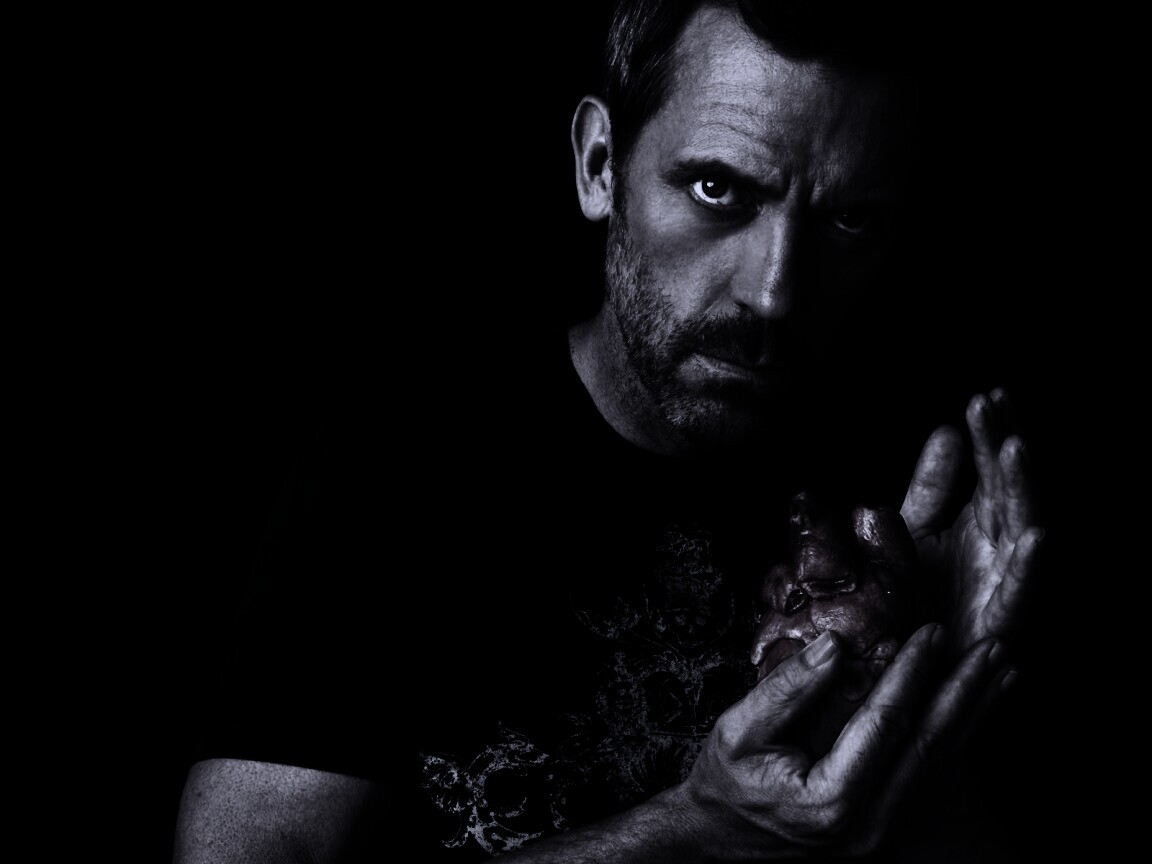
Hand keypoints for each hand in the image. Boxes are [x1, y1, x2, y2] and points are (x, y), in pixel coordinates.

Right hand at [680, 625, 1009, 858]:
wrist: (718, 842)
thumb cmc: (725, 782)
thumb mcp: (738, 730)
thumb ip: (787, 690)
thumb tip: (837, 645)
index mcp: (830, 800)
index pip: (884, 724)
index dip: (911, 673)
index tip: (931, 632)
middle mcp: (866, 827)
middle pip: (928, 749)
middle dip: (964, 693)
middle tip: (992, 648)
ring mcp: (880, 836)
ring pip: (939, 768)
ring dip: (973, 715)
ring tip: (1002, 672)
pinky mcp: (884, 831)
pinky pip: (928, 780)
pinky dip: (955, 740)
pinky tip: (973, 711)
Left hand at [900, 388, 1043, 654]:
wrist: (892, 670)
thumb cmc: (910, 601)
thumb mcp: (913, 531)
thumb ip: (931, 487)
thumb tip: (947, 430)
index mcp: (981, 525)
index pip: (992, 470)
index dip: (992, 434)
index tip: (986, 396)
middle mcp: (999, 551)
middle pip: (1010, 491)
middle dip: (1004, 448)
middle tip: (994, 405)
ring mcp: (1002, 587)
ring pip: (1021, 532)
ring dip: (1021, 491)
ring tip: (1014, 447)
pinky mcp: (998, 627)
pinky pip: (1018, 595)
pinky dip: (1028, 567)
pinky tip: (1035, 533)